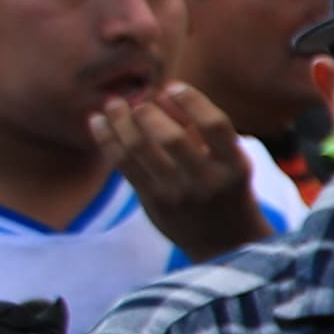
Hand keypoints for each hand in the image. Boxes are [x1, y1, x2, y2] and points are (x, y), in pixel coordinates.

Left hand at [93, 81, 263, 258]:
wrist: (226, 245)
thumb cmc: (227, 192)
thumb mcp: (232, 163)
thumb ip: (204, 133)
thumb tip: (163, 96)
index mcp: (235, 165)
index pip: (213, 124)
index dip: (191, 100)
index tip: (172, 87)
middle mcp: (207, 181)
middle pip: (171, 136)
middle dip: (149, 112)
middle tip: (139, 101)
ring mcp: (179, 194)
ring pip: (140, 148)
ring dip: (121, 120)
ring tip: (113, 103)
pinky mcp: (154, 203)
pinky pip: (123, 164)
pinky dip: (108, 139)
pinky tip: (98, 122)